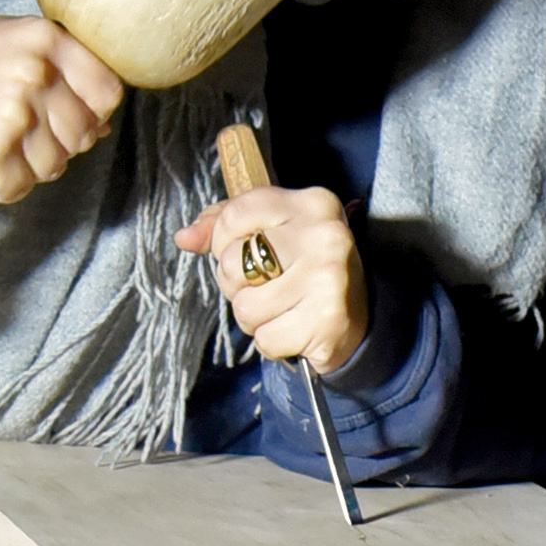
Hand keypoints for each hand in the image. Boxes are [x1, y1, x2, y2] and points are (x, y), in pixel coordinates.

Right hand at [0, 16, 126, 201]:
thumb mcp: (10, 41)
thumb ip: (60, 69)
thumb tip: (103, 122)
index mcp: (46, 40)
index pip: (107, 91)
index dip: (94, 111)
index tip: (74, 116)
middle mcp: (34, 75)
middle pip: (83, 133)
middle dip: (61, 143)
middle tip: (26, 135)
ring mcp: (14, 117)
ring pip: (55, 164)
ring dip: (32, 165)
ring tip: (2, 146)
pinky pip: (21, 186)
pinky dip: (6, 184)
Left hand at [176, 183, 368, 372]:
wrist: (360, 318)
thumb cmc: (307, 270)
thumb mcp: (272, 232)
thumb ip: (226, 226)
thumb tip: (185, 237)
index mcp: (310, 203)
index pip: (234, 215)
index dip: (225, 241)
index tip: (248, 252)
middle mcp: (324, 234)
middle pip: (233, 263)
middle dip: (237, 285)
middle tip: (269, 286)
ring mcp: (328, 277)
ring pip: (245, 307)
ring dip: (255, 318)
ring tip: (283, 310)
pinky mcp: (327, 319)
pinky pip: (265, 338)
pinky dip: (273, 342)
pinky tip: (294, 329)